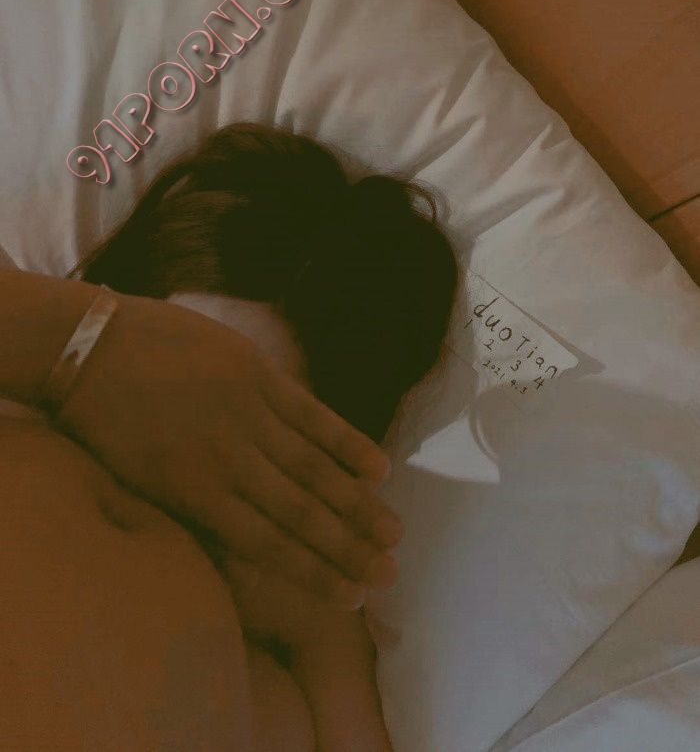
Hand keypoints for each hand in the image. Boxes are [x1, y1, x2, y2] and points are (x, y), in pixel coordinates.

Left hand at [57, 291, 401, 608]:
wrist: (87, 345)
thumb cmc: (104, 419)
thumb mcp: (139, 481)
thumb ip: (196, 509)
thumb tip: (241, 546)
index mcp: (196, 494)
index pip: (270, 544)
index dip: (315, 572)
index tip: (351, 596)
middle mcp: (229, 461)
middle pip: (301, 513)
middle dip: (348, 548)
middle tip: (388, 576)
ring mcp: (247, 413)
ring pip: (313, 468)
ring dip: (357, 503)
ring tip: (393, 533)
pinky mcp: (256, 374)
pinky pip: (311, 414)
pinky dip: (346, 442)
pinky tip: (379, 467)